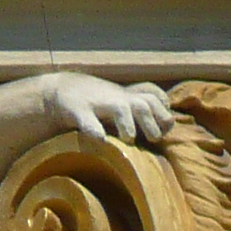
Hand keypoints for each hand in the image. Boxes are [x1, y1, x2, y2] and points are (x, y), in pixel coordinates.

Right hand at [43, 76, 173, 145]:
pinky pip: (88, 121)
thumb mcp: (123, 103)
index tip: (162, 130)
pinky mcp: (78, 110)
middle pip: (145, 104)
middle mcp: (118, 99)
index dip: (164, 115)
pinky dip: (94, 130)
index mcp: (130, 98)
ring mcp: (99, 103)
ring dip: (128, 125)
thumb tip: (169, 126)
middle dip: (153, 122)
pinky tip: (100, 140)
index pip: (157, 100)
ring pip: (121, 109)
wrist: (62, 91)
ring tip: (128, 139)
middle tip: (152, 138)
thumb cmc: (99, 103)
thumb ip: (145, 113)